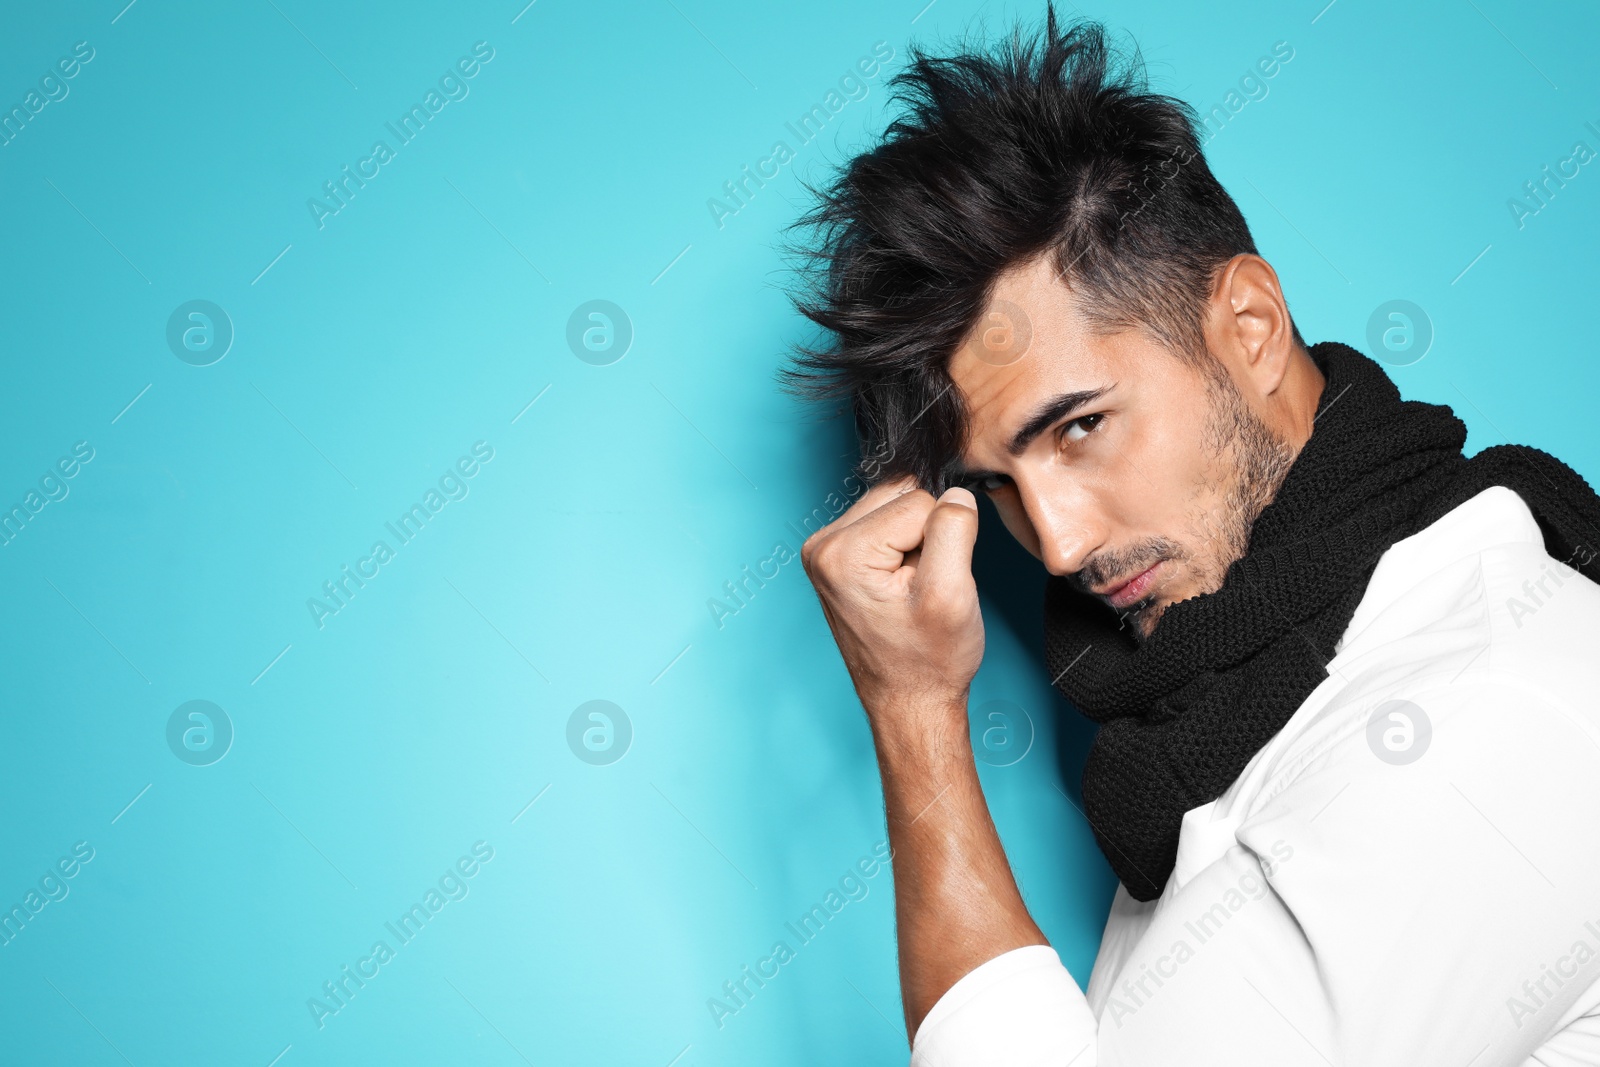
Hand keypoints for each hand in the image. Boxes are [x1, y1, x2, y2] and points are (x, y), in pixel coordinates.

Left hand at [800, 475, 983, 734]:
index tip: (931, 582)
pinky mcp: (836, 556)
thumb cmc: (927, 661)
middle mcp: (823, 545)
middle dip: (925, 535)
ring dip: (916, 540)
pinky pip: (886, 523)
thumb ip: (954, 530)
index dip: (942, 538)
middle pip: (901, 495)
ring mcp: (825, 550)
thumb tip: (956, 493)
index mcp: (841, 552)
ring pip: (896, 505)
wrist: (909, 700)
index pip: (918, 500)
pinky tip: (902, 585)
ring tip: (912, 587)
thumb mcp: (951, 594)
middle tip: (922, 585)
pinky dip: (905, 547)